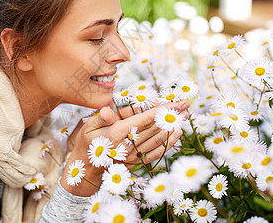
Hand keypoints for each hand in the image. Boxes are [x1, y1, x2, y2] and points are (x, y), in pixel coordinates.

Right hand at [60, 100, 189, 195]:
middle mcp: (129, 144)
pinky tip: (177, 134)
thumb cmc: (87, 144)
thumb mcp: (88, 127)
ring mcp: (134, 155)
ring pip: (159, 138)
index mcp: (118, 133)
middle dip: (172, 115)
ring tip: (185, 116)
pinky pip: (157, 152)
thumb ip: (101, 117)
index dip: (163, 109)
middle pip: (156, 127)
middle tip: (186, 105)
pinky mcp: (136, 162)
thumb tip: (108, 111)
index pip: (146, 118)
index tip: (177, 102)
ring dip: (173, 126)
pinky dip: (169, 143)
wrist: (86, 171)